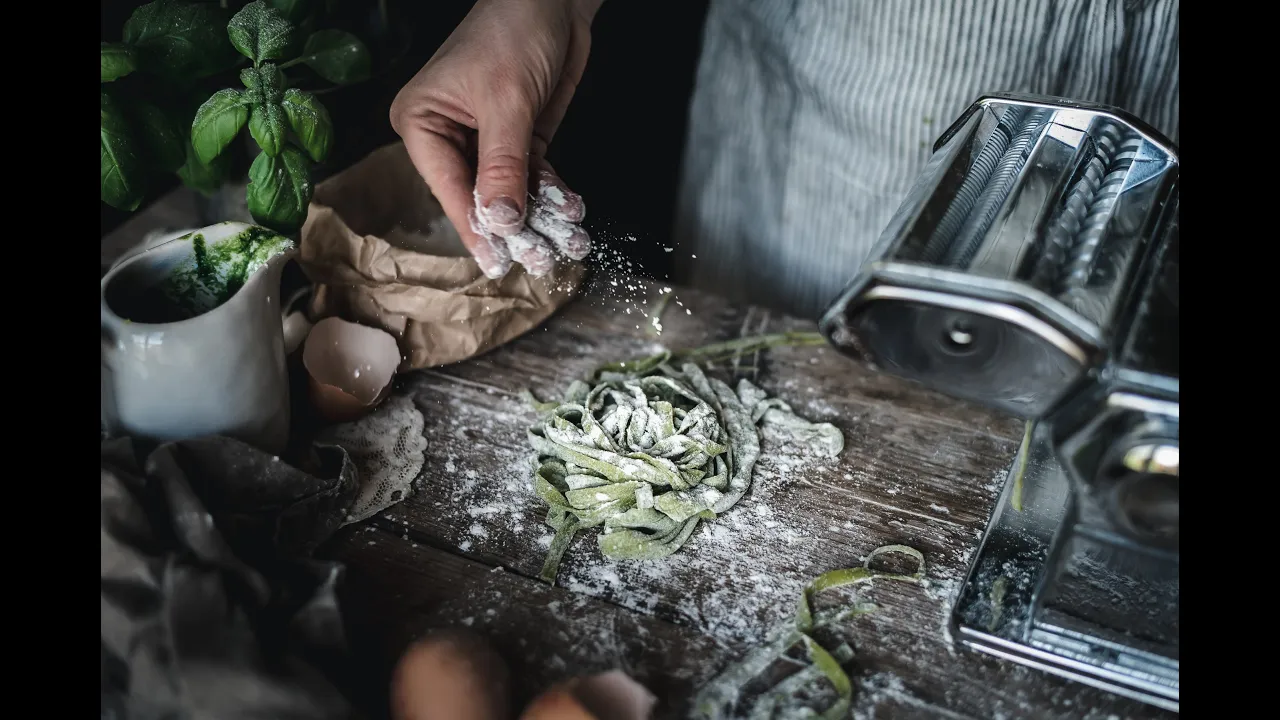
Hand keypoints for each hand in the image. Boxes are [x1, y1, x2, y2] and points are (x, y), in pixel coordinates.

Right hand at [390, 0, 600, 278]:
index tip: (498, 265)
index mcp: (422, 123)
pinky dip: (552, 194)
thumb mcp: (507, 102)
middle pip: (480, 196)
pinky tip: (572, 210)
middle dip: (515, 227)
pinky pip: (531, 177)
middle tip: (542, 259)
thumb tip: (501, 223)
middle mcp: (447, 136)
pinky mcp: (518, 138)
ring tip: (570, 239)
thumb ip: (503, 167)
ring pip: (510, 192)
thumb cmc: (513, 31)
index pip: (449, 188)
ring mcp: (485, 141)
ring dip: (541, 216)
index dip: (476, 229)